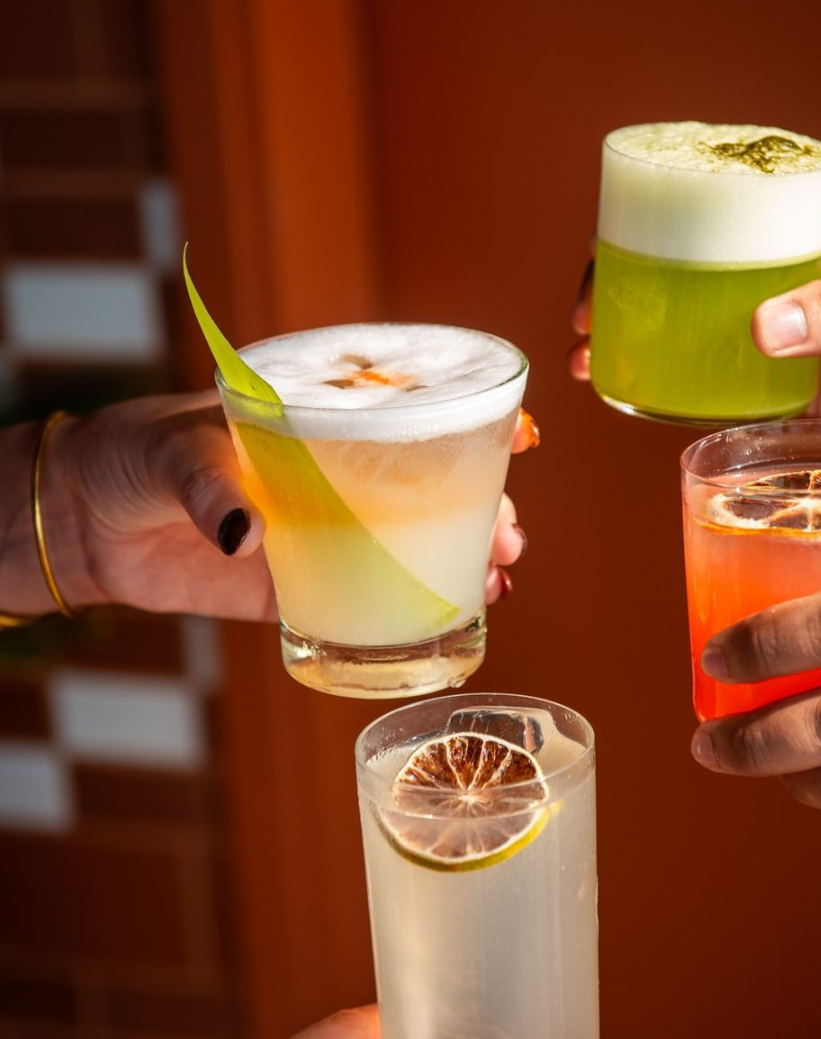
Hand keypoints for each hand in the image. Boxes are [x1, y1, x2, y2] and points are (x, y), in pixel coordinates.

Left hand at [20, 395, 538, 619]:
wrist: (83, 524)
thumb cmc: (127, 456)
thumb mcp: (172, 452)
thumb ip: (211, 487)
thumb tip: (248, 536)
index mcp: (312, 421)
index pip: (404, 417)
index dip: (468, 429)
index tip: (519, 445)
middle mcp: (327, 475)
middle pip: (422, 487)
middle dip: (477, 508)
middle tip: (507, 537)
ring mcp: (315, 530)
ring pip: (404, 545)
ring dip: (456, 561)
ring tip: (496, 579)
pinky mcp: (291, 584)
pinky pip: (356, 599)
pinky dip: (402, 611)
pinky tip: (446, 620)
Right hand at [568, 181, 820, 457]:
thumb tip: (759, 328)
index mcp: (820, 221)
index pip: (719, 199)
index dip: (651, 221)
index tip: (605, 258)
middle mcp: (796, 268)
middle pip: (691, 265)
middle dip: (629, 290)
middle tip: (584, 326)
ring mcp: (795, 327)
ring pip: (701, 327)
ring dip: (646, 346)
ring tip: (594, 368)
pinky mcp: (803, 384)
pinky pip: (729, 386)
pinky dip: (685, 395)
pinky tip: (644, 409)